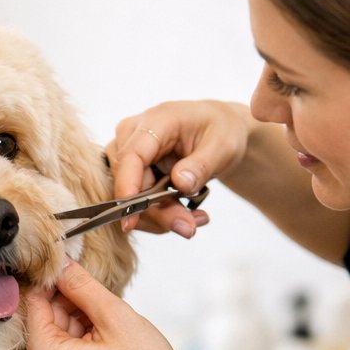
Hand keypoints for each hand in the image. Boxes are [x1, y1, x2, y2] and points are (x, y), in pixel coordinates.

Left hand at [25, 257, 186, 349]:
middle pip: (45, 319)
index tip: (75, 265)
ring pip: (57, 333)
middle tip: (101, 296)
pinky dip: (82, 336)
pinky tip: (107, 335)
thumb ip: (81, 285)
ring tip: (110, 321)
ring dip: (79, 318)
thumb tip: (61, 262)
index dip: (54, 280)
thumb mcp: (114, 316)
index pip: (35, 304)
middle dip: (70, 301)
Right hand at [108, 100, 253, 235]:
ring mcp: (128, 154)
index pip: (131, 156)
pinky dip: (160, 214)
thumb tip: (181, 183)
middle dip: (157, 212)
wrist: (217, 131)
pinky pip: (136, 201)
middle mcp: (133, 135)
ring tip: (194, 219)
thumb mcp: (222, 146)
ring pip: (130, 198)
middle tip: (189, 227)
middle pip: (130, 184)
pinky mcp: (130, 172)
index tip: (130, 219)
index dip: (127, 188)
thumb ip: (201, 165)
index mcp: (155, 121)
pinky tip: (186, 213)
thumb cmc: (220, 130)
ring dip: (161, 217)